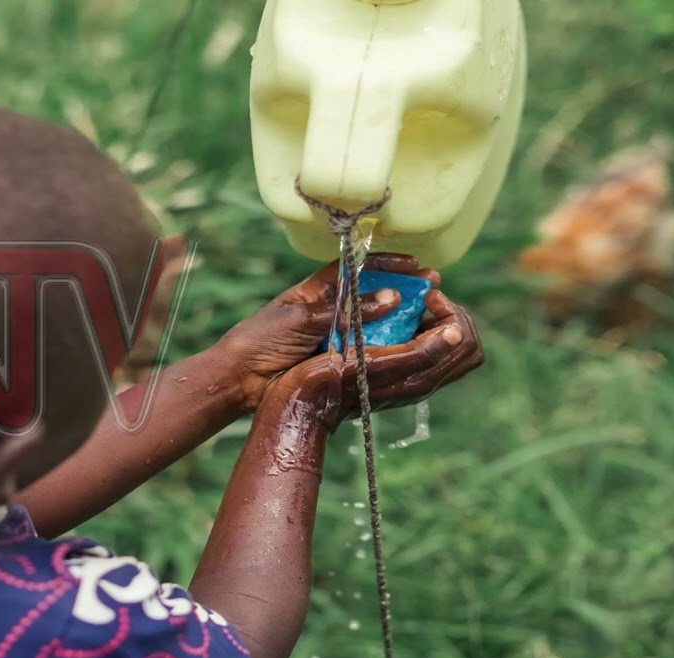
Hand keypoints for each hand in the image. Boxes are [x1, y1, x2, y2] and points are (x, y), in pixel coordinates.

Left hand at [216, 254, 441, 412]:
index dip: (390, 264)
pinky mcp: (339, 359)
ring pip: (377, 322)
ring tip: (432, 317)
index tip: (418, 266)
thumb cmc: (261, 338)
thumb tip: (392, 297)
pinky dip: (390, 345)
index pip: (360, 267)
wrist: (239, 377)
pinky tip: (412, 344)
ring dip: (403, 320)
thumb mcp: (303, 318)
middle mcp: (332, 308)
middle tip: (435, 293)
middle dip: (406, 292)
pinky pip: (370, 348)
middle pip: (376, 294)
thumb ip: (346, 309)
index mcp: (319, 288)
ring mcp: (337, 333)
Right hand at [263, 289, 483, 433]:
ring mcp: (406, 377)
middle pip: (463, 342)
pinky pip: (426, 347)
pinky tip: (396, 317)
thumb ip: (416, 352)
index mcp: (418, 377)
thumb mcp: (370, 364)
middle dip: (451, 312)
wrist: (299, 405)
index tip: (424, 296)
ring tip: (413, 303)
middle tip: (424, 297)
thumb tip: (455, 333)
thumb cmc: (326, 382)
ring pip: (447, 344)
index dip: (450, 310)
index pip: (462, 338)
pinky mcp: (391, 374)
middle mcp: (418, 379)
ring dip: (436, 317)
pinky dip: (421, 327)